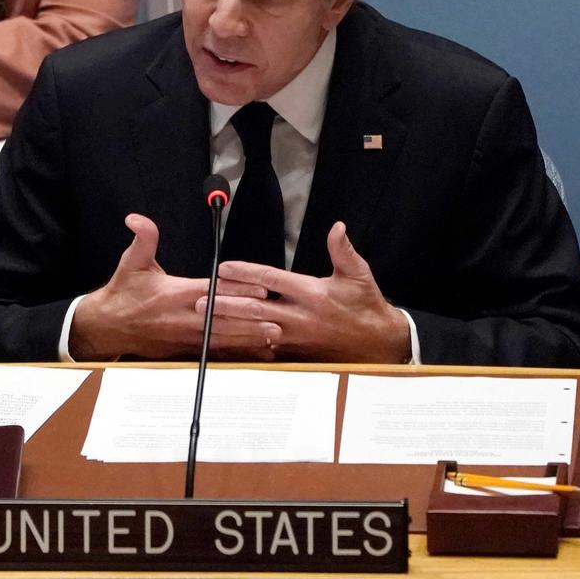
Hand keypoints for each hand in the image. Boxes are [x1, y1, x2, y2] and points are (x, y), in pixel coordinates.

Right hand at [69, 214, 280, 360]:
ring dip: (248, 338)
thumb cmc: (123, 294)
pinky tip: (255, 354)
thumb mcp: (131, 263)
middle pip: (222, 319)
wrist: (107, 327)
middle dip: (250, 319)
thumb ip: (143, 239)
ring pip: (221, 339)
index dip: (236, 290)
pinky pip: (214, 353)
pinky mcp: (183, 350)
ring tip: (273, 336)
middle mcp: (181, 318)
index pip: (210, 292)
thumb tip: (138, 219)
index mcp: (173, 294)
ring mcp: (183, 337)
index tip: (260, 288)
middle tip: (276, 318)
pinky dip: (235, 353)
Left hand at [200, 222, 410, 362]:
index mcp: (312, 293)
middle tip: (201, 299)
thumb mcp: (358, 274)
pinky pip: (264, 347)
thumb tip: (337, 228)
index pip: (272, 280)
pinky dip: (244, 342)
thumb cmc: (365, 306)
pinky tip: (225, 339)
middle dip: (227, 303)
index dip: (246, 273)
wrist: (378, 344)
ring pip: (255, 328)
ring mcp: (296, 336)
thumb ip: (343, 251)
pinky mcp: (295, 351)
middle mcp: (300, 316)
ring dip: (230, 323)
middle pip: (256, 308)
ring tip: (206, 318)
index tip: (224, 268)